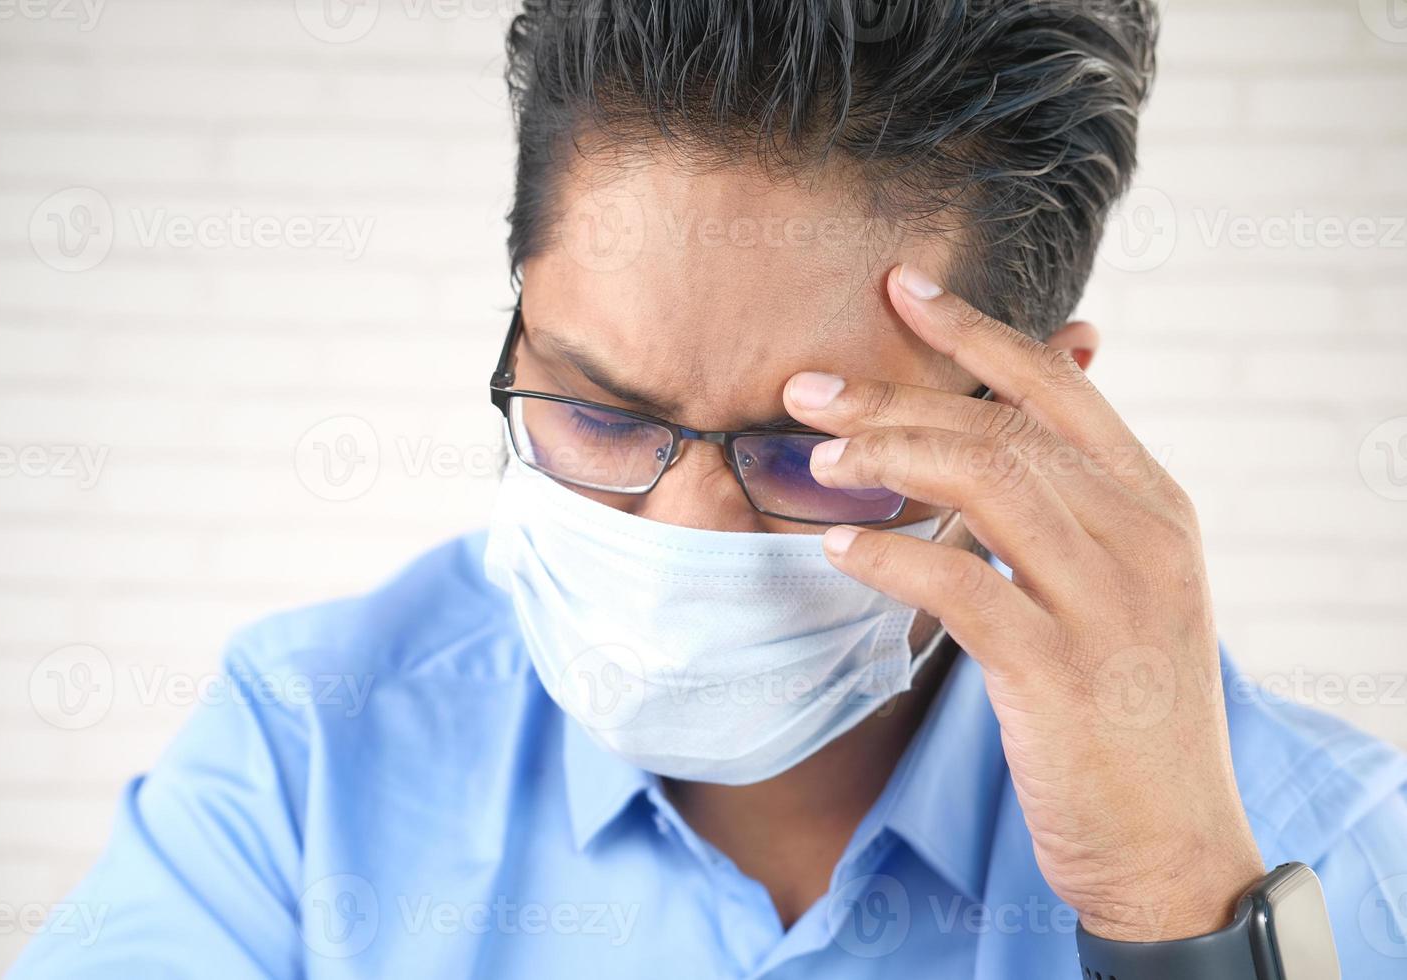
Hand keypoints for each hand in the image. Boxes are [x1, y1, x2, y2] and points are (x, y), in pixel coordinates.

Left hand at [783, 265, 1265, 941]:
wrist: (1172, 846)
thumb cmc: (1126, 710)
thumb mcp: (1123, 591)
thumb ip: (1070, 509)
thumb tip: (993, 438)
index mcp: (1154, 506)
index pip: (1059, 388)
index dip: (976, 332)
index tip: (901, 291)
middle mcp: (1142, 538)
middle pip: (1005, 429)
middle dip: (898, 397)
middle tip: (808, 390)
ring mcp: (1109, 604)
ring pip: (989, 485)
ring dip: (891, 459)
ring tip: (817, 460)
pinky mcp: (1062, 674)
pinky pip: (964, 588)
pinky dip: (893, 558)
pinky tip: (837, 548)